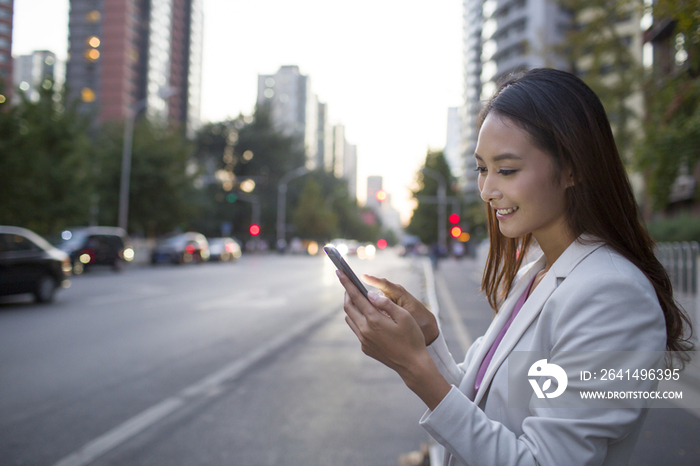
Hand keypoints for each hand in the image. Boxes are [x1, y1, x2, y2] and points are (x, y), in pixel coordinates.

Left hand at [337, 270, 450, 409]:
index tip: (340, 272)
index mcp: (374, 320)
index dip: (347, 283)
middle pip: (348, 307)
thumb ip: (385, 303)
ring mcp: (363, 340)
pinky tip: (366, 316)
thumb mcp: (404, 316)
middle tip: (350, 284)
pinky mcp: (365, 348)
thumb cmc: (412, 338)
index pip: (356, 296)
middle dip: (347, 293)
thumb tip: (370, 294)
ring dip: (351, 307)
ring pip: (350, 319)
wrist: (412, 365)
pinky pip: (356, 329)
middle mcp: (364, 330)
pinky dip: (357, 319)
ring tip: (358, 299)